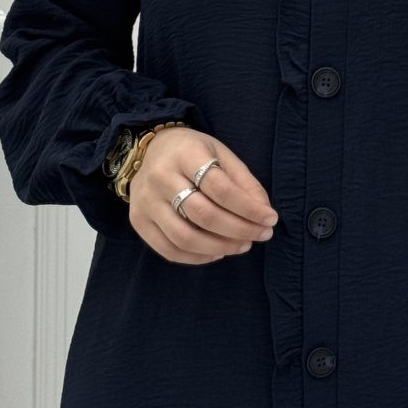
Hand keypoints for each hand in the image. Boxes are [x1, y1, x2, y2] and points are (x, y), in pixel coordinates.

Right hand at [128, 126, 278, 264]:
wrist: (150, 149)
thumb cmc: (192, 153)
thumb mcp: (221, 155)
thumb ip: (244, 182)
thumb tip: (265, 214)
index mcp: (185, 154)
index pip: (221, 188)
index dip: (249, 208)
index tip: (270, 219)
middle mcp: (160, 177)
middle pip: (204, 215)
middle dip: (239, 230)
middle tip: (261, 235)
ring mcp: (145, 201)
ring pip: (185, 237)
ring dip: (220, 247)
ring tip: (242, 245)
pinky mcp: (138, 220)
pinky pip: (168, 250)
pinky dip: (196, 258)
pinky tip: (217, 253)